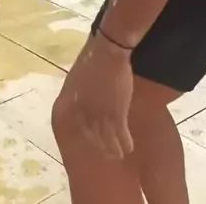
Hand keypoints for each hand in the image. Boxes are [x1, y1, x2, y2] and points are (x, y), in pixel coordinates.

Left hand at [72, 33, 133, 158]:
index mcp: (76, 100)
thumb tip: (79, 90)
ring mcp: (101, 113)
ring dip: (114, 148)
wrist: (108, 51)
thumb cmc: (93, 56)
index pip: (79, 123)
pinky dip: (125, 141)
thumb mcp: (80, 73)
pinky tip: (129, 146)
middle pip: (93, 134)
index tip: (92, 140)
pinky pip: (120, 133)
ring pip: (107, 137)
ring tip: (119, 154)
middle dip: (100, 144)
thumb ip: (80, 86)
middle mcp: (86, 110)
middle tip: (107, 153)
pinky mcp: (117, 112)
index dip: (87, 133)